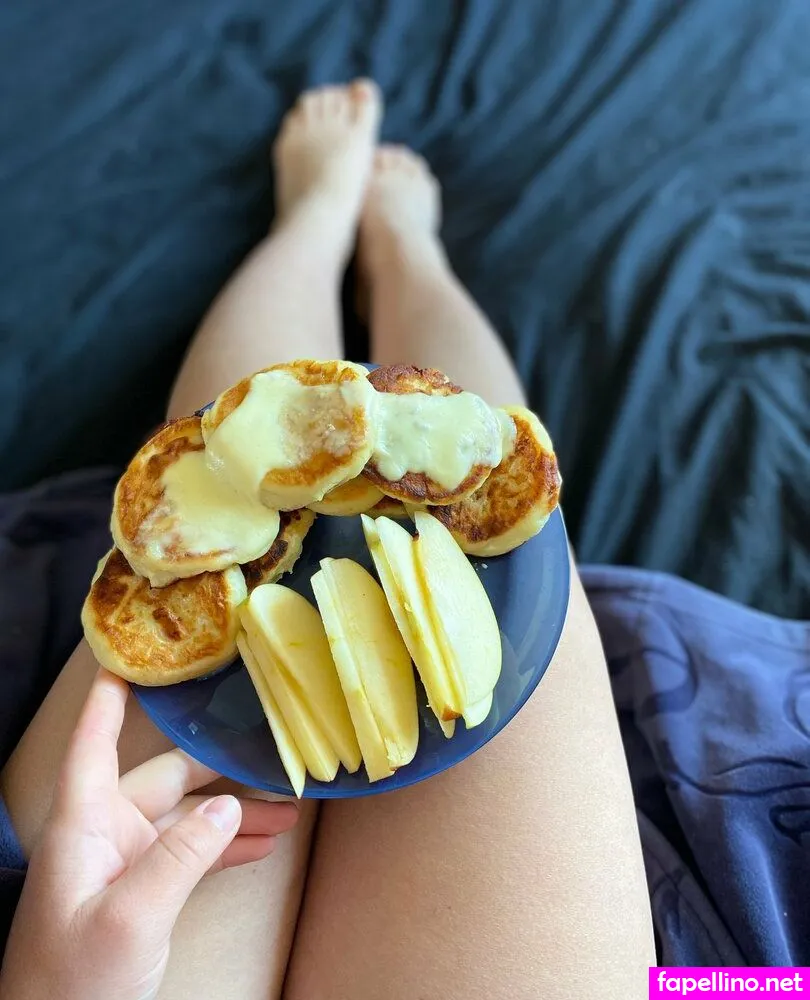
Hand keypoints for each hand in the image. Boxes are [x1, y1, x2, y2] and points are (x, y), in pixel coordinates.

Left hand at [0, 669, 298, 999]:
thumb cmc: (73, 984)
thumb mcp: (130, 917)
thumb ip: (182, 856)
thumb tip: (228, 806)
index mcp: (84, 823)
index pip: (94, 742)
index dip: (109, 698)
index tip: (130, 657)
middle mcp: (105, 832)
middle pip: (166, 779)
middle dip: (222, 771)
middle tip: (272, 756)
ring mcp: (125, 862)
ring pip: (188, 819)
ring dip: (236, 816)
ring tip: (291, 811)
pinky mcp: (142, 891)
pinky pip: (190, 854)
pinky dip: (225, 848)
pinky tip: (263, 845)